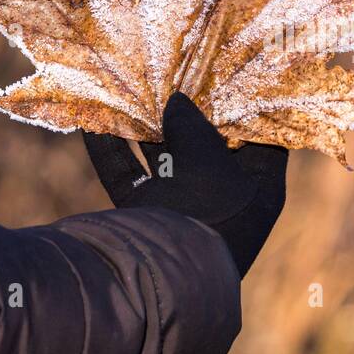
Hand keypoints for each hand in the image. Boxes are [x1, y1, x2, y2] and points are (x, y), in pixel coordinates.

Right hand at [84, 92, 287, 276]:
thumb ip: (192, 123)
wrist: (165, 282)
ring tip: (132, 86)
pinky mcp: (146, 216)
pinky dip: (110, 150)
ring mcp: (183, 207)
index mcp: (258, 186)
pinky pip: (128, 176)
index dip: (249, 105)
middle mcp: (223, 195)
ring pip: (164, 157)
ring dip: (145, 125)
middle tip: (176, 71)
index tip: (232, 73)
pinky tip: (91, 120)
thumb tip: (178, 101)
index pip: (263, 137)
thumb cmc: (204, 213)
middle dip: (188, 110)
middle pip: (207, 144)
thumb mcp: (205, 158)